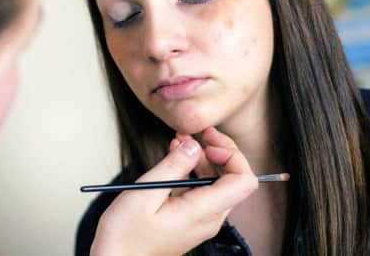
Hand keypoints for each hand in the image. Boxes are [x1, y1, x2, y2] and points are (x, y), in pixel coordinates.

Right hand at [91, 128, 257, 255]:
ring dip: (202, 159)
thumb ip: (173, 165)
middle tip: (198, 134)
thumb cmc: (126, 234)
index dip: (232, 154)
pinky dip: (193, 171)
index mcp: (202, 212)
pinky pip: (202, 191)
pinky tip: (175, 160)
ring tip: (180, 141)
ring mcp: (201, 221)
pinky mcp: (191, 220)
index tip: (208, 142)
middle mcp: (208, 219)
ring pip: (217, 183)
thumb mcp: (146, 192)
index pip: (244, 181)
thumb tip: (193, 145)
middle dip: (217, 150)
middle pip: (233, 179)